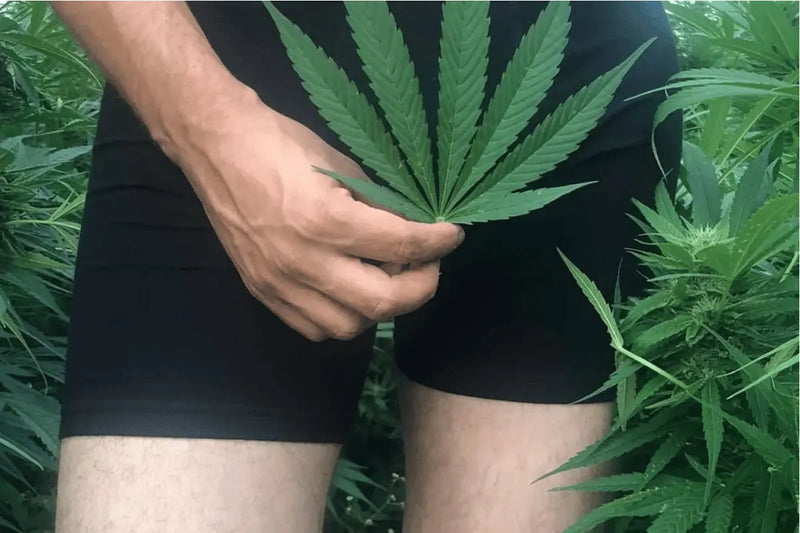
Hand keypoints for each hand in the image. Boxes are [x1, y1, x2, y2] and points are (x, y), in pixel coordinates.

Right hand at [172, 91, 463, 341]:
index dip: (437, 242)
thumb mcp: (338, 164)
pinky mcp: (262, 291)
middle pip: (382, 302)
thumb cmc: (278, 143)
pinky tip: (348, 291)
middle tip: (427, 266)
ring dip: (379, 307)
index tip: (451, 236)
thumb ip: (376, 202)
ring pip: (349, 326)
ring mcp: (279, 282)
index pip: (401, 246)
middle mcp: (303, 261)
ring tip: (384, 278)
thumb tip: (410, 225)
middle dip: (419, 287)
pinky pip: (314, 327)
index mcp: (326, 220)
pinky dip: (342, 316)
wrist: (214, 148)